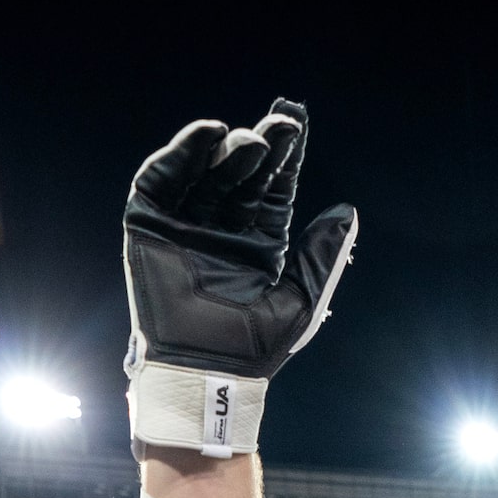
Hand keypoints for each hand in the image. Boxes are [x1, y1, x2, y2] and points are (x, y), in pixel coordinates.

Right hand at [124, 103, 358, 454]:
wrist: (206, 373)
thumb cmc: (254, 348)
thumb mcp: (301, 297)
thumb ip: (322, 254)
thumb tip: (348, 210)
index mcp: (257, 244)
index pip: (272, 187)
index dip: (285, 156)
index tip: (298, 123)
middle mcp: (221, 230)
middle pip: (241, 173)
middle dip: (260, 146)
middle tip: (281, 126)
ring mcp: (184, 226)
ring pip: (204, 172)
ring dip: (226, 149)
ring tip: (249, 140)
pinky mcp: (149, 226)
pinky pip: (161, 180)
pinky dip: (180, 153)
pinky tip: (206, 136)